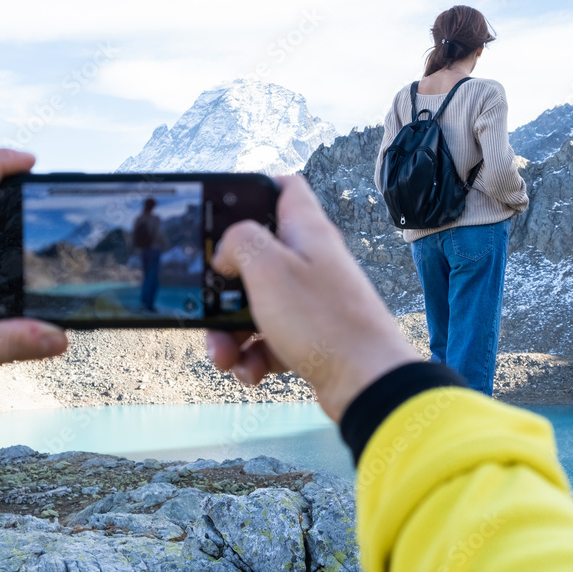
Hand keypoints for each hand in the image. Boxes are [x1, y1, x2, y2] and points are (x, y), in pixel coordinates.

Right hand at [205, 175, 417, 421]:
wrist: (367, 383)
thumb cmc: (323, 321)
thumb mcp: (268, 269)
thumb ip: (239, 242)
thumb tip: (226, 251)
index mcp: (306, 232)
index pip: (284, 188)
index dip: (252, 191)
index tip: (221, 211)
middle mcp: (311, 261)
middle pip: (256, 258)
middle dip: (224, 285)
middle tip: (206, 303)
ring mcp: (312, 301)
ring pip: (257, 305)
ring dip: (230, 330)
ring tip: (224, 355)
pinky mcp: (311, 337)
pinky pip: (270, 340)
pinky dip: (254, 355)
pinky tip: (250, 371)